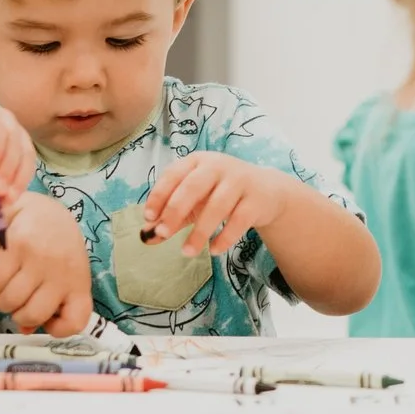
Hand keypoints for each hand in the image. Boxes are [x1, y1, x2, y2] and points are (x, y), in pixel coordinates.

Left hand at [0, 99, 35, 209]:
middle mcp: (6, 122)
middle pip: (13, 142)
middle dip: (6, 168)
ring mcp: (19, 137)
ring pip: (25, 157)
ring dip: (16, 180)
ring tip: (4, 200)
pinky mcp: (25, 153)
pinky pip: (27, 169)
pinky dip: (19, 185)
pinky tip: (10, 200)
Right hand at [0, 193, 94, 335]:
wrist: (43, 210)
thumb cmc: (56, 249)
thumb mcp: (63, 276)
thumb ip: (50, 304)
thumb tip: (25, 330)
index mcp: (79, 283)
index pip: (75, 321)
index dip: (58, 330)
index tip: (47, 321)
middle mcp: (62, 273)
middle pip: (34, 314)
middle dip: (18, 316)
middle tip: (16, 304)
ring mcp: (40, 260)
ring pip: (10, 301)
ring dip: (1, 303)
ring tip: (4, 292)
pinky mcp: (17, 248)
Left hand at [144, 153, 291, 256]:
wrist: (267, 191)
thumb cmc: (221, 193)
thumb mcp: (195, 201)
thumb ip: (171, 217)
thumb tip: (147, 238)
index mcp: (198, 161)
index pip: (174, 174)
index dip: (159, 195)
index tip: (148, 217)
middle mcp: (218, 166)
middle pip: (193, 186)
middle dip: (175, 210)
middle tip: (162, 233)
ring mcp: (240, 181)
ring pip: (217, 206)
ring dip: (199, 231)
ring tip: (187, 252)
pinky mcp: (256, 200)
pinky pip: (239, 220)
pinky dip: (225, 237)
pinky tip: (214, 250)